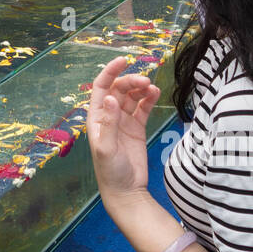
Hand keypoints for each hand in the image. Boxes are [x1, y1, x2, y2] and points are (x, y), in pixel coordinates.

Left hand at [86, 55, 161, 202]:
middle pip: (119, 89)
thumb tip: (110, 99)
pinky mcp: (136, 128)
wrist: (126, 191)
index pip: (101, 87)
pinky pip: (142, 108)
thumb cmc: (110, 172)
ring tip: (152, 88)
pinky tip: (155, 94)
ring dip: (141, 89)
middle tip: (145, 81)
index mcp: (96, 118)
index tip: (123, 60)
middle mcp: (109, 116)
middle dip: (131, 81)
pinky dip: (148, 99)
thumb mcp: (106, 149)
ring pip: (132, 97)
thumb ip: (109, 123)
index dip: (110, 72)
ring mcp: (123, 121)